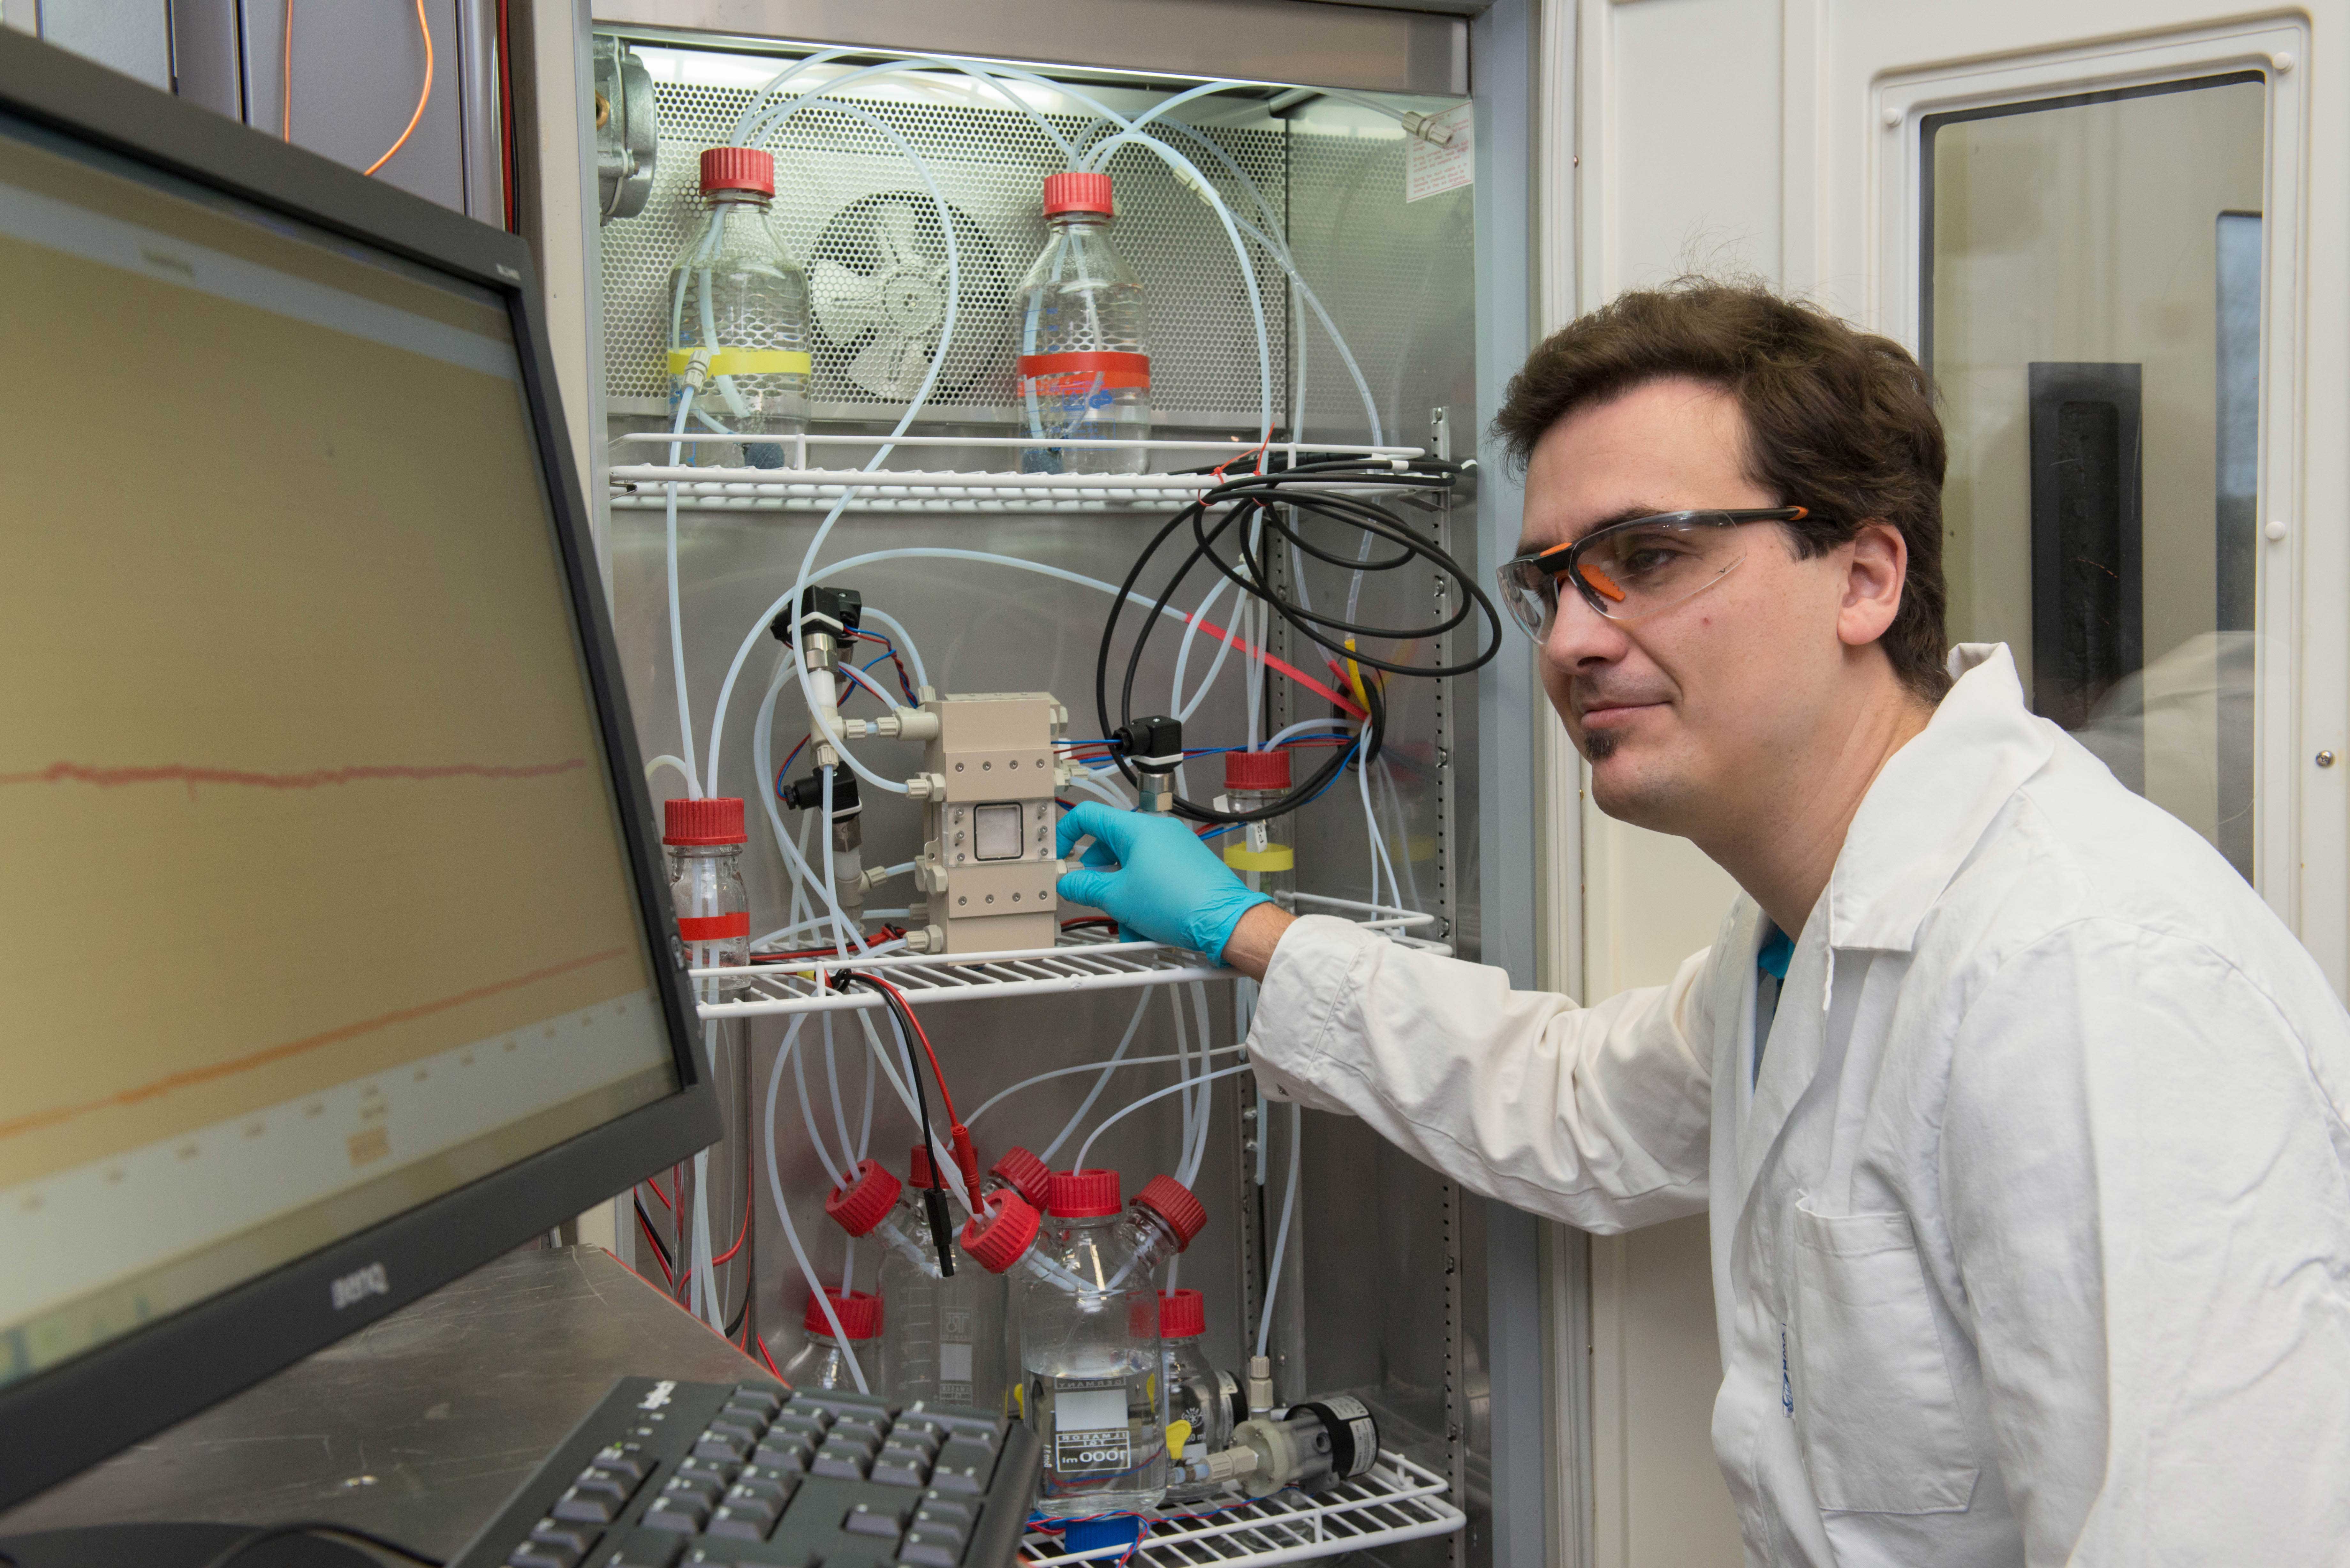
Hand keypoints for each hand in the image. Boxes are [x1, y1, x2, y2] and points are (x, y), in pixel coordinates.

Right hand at [1055, 801, 1270, 960]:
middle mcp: (1157, 831)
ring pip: (1132, 868)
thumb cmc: (1177, 902)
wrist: (1224, 920)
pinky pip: (1153, 878)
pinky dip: (1144, 899)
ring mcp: (1174, 847)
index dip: (1066, 834)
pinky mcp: (1187, 865)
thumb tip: (1068, 883)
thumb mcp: (1117, 897)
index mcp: (1136, 828)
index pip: (1088, 816)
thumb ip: (1086, 887)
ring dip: (1123, 897)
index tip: (1060, 857)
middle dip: (1100, 878)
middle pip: (1111, 846)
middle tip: (1096, 898)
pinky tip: (1146, 926)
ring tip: (1128, 924)